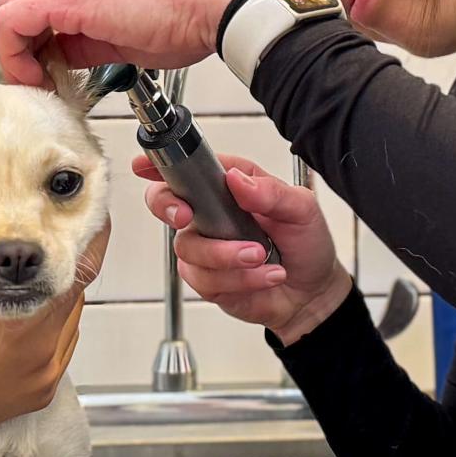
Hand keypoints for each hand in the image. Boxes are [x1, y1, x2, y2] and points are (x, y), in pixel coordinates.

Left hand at [0, 0, 260, 88]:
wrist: (211, 7)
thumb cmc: (184, 19)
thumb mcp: (122, 33)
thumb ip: (85, 42)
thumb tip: (64, 60)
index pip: (34, 4)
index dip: (30, 44)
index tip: (43, 74)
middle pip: (15, 5)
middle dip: (19, 49)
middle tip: (38, 82)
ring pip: (8, 13)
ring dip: (16, 54)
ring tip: (41, 84)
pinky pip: (13, 23)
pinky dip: (16, 55)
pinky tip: (40, 78)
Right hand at [0, 210, 102, 448]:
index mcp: (22, 321)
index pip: (77, 270)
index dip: (89, 239)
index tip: (94, 217)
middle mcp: (42, 351)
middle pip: (74, 295)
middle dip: (64, 267)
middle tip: (56, 240)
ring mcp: (43, 377)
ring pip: (68, 324)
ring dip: (56, 300)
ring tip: (36, 277)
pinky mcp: (38, 396)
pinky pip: (58, 352)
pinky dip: (49, 332)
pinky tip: (26, 317)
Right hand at [135, 152, 352, 344]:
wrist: (312, 291)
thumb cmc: (305, 243)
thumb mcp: (301, 209)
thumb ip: (271, 192)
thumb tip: (238, 180)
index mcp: (228, 187)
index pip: (188, 169)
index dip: (159, 165)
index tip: (143, 166)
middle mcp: (210, 215)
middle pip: (166, 204)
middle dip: (171, 209)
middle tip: (189, 217)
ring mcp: (206, 247)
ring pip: (190, 249)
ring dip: (227, 256)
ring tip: (262, 256)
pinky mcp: (208, 280)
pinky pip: (205, 279)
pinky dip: (239, 279)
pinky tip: (264, 276)